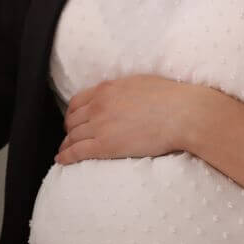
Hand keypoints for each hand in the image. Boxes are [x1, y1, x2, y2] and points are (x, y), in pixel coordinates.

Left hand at [56, 74, 198, 164]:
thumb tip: (120, 95)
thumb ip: (122, 90)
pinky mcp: (105, 145)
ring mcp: (99, 125)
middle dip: (69, 129)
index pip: (77, 101)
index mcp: (106, 89)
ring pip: (73, 136)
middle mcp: (98, 105)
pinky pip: (77, 151)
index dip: (73, 113)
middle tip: (71, 137)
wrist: (181, 114)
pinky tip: (61, 159)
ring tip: (65, 150)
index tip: (74, 120)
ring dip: (67, 144)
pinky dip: (66, 156)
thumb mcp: (139, 83)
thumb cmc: (169, 98)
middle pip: (73, 119)